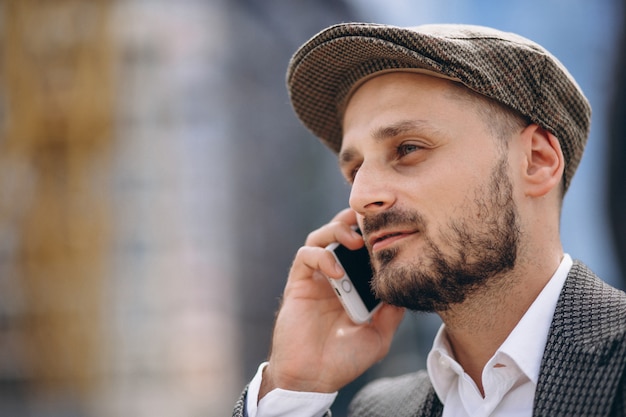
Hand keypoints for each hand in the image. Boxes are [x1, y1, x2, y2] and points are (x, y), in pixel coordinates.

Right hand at [259, 208, 404, 398]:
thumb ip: (391, 312)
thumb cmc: (344, 360)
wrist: (313, 379)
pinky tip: (336, 271)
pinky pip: (305, 257)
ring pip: (320, 237)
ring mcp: (315, 278)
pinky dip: (321, 256)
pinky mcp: (298, 284)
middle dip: (353, 223)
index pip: (361, 248)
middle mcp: (334, 276)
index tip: (390, 230)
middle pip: (340, 234)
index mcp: (353, 285)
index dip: (372, 235)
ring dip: (336, 232)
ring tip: (353, 242)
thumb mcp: (378, 336)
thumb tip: (404, 287)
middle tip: (370, 224)